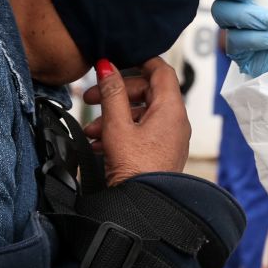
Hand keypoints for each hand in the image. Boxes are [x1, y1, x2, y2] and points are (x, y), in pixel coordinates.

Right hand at [81, 57, 189, 184]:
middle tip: (92, 98)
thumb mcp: (117, 126)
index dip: (141, 61)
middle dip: (116, 94)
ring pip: (140, 114)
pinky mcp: (160, 153)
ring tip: (92, 129)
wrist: (144, 207)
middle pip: (147, 92)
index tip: (120, 59)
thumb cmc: (136, 170)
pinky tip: (99, 143)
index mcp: (171, 109)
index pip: (161, 71)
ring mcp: (169, 138)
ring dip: (114, 116)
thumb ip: (111, 93)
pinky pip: (141, 133)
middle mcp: (175, 121)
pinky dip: (121, 132)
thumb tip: (107, 67)